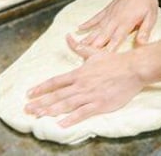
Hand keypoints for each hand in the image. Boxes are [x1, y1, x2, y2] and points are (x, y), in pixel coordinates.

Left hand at [25, 34, 144, 126]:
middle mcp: (81, 85)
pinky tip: (61, 124)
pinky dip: (71, 119)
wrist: (133, 69)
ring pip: (66, 104)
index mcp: (79, 73)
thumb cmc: (114, 61)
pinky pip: (82, 113)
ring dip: (51, 110)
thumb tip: (68, 36)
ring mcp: (90, 95)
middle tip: (27, 109)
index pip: (55, 81)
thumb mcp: (94, 53)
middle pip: (57, 95)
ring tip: (38, 116)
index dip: (41, 88)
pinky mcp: (100, 104)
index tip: (29, 93)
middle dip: (40, 103)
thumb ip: (79, 47)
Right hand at [77, 0, 157, 50]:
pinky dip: (87, 23)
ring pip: (97, 28)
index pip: (116, 39)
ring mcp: (110, 14)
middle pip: (103, 35)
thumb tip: (142, 43)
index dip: (109, 49)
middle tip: (84, 54)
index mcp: (126, 22)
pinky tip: (80, 28)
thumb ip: (145, 31)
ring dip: (88, 37)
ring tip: (78, 45)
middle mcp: (115, 19)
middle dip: (94, 46)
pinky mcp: (107, 9)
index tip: (101, 58)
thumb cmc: (147, 1)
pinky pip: (95, 17)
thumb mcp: (151, 17)